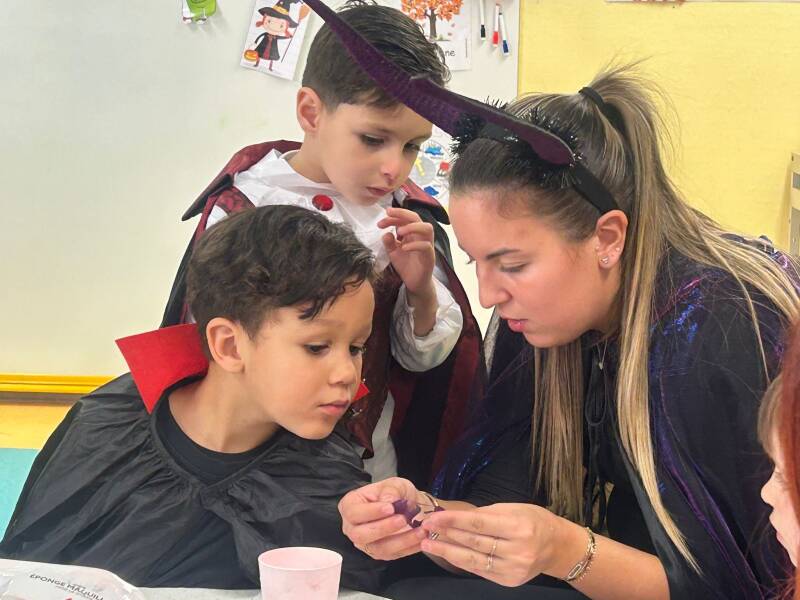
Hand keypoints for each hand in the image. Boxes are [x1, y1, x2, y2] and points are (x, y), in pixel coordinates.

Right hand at [338, 477, 428, 560]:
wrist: (408, 505)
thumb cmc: (394, 493)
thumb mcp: (394, 484)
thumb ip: (390, 491)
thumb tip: (389, 501)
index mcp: (350, 506)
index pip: (354, 513)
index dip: (371, 512)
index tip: (390, 507)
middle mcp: (353, 528)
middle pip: (361, 535)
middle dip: (383, 528)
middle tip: (402, 519)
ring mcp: (366, 544)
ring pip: (378, 548)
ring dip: (400, 541)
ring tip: (419, 530)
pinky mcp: (380, 554)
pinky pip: (393, 555)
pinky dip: (409, 547)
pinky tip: (421, 538)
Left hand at [378, 207, 434, 295]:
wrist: (415, 283)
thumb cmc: (406, 266)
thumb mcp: (393, 253)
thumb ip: (389, 243)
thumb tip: (385, 233)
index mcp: (412, 233)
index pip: (405, 219)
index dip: (394, 216)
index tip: (381, 220)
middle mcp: (421, 236)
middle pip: (417, 218)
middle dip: (403, 213)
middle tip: (389, 214)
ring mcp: (427, 246)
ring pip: (427, 228)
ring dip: (412, 227)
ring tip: (399, 232)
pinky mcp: (429, 257)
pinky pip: (426, 246)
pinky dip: (414, 245)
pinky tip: (403, 248)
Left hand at [420, 503, 582, 586]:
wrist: (557, 547)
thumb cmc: (534, 521)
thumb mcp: (513, 508)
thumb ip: (485, 514)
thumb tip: (455, 516)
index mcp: (519, 527)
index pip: (478, 524)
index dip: (453, 521)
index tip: (433, 517)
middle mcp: (517, 550)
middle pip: (473, 542)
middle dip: (446, 534)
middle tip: (425, 528)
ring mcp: (513, 569)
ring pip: (473, 560)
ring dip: (447, 551)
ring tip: (428, 543)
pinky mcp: (509, 581)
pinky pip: (480, 570)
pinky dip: (461, 561)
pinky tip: (447, 554)